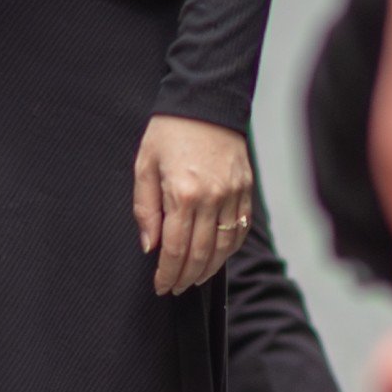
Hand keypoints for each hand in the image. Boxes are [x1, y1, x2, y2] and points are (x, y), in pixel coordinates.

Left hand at [132, 115, 254, 295]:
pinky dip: (229, 248)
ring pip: (224, 247)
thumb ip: (145, 209)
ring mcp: (233, 195)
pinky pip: (240, 229)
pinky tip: (217, 256)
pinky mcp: (246, 190)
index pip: (175, 249)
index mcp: (182, 194)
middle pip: (201, 254)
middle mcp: (212, 198)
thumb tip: (150, 247)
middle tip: (175, 288)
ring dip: (209, 268)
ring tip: (194, 278)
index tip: (161, 286)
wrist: (204, 102)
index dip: (167, 273)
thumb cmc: (169, 132)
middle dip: (186, 277)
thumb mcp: (144, 167)